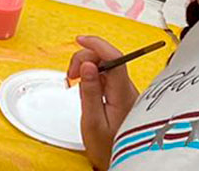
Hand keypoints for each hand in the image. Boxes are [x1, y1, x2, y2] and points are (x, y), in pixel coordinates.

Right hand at [67, 35, 140, 169]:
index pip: (115, 58)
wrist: (121, 163)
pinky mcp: (122, 95)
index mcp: (122, 95)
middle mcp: (128, 90)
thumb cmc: (106, 147)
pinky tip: (84, 85)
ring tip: (74, 81)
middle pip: (108, 59)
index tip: (80, 39)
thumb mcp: (92, 122)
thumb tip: (87, 65)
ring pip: (107, 66)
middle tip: (70, 76)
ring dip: (87, 67)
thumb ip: (89, 92)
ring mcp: (126, 92)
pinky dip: (93, 75)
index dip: (97, 44)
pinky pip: (107, 75)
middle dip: (85, 59)